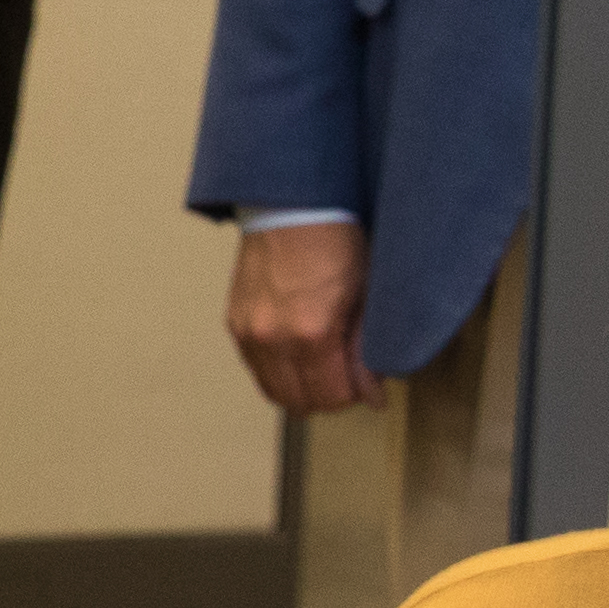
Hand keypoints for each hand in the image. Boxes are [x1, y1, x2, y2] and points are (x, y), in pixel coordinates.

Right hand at [226, 220, 378, 412]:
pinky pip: (256, 369)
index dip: (354, 396)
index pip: (331, 397)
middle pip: (301, 401)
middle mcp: (273, 339)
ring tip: (321, 369)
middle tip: (345, 377)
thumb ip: (366, 350)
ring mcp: (249, 333)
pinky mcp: (235, 324)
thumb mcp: (365, 295)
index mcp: (311, 333)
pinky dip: (277, 372)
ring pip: (274, 391)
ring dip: (300, 390)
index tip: (364, 384)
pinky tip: (296, 355)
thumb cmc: (334, 240)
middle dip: (328, 397)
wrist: (292, 206)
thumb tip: (373, 394)